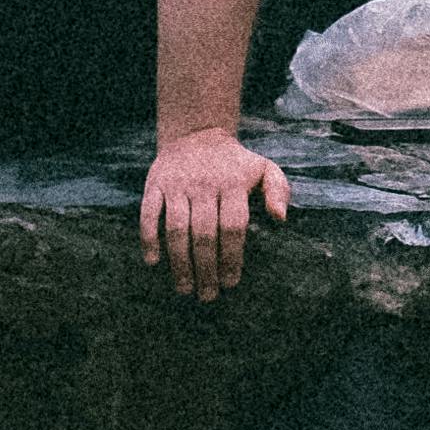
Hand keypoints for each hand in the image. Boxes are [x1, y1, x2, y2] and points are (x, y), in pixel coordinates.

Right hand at [139, 126, 285, 301]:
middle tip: (207, 295)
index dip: (232, 257)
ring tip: (185, 288)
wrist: (196, 134)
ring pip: (177, 228)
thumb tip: (280, 219)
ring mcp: (178, 184)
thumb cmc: (234, 163)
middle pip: (205, 233)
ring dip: (180, 262)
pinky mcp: (155, 183)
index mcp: (233, 183)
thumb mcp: (263, 168)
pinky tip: (153, 261)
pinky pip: (148, 213)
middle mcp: (205, 184)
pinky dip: (148, 237)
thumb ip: (278, 190)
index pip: (233, 226)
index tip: (230, 283)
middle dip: (206, 268)